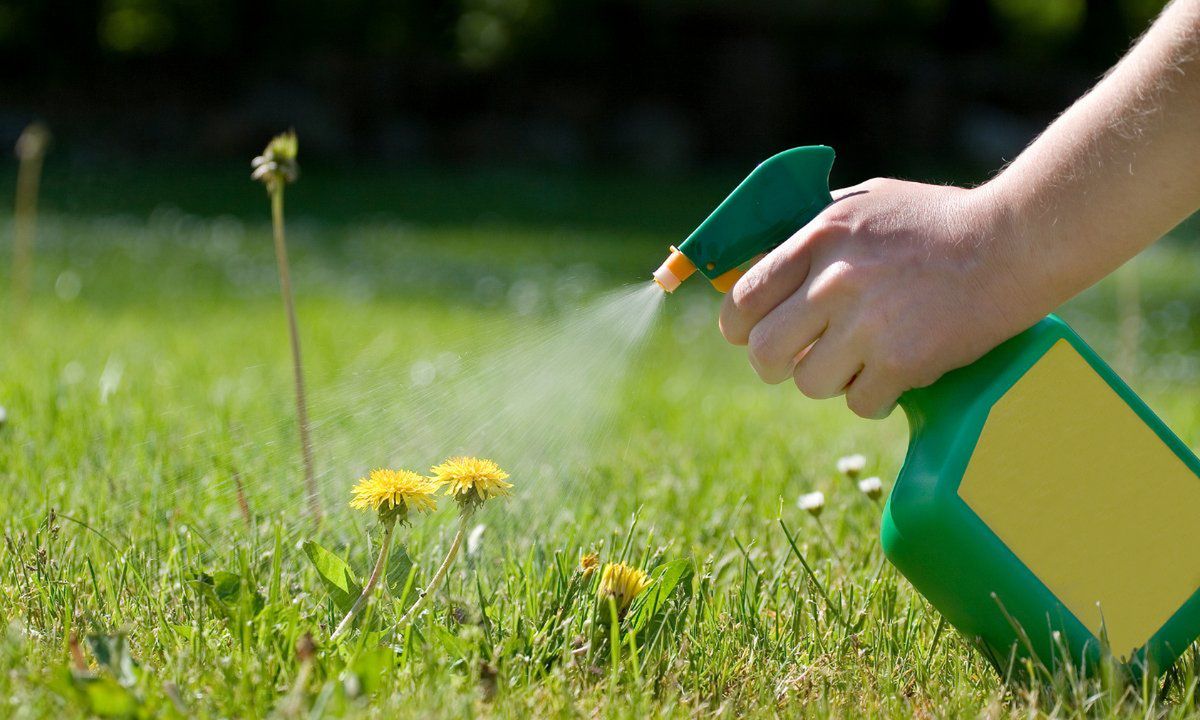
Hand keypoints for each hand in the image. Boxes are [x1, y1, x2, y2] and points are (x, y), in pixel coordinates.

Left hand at [718, 178, 1039, 418]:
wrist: (1014, 242)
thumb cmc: (937, 221)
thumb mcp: (864, 204)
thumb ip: (810, 232)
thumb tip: (755, 267)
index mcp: (818, 237)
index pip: (743, 299)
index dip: (739, 326)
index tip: (749, 334)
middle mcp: (834, 281)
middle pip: (764, 353)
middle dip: (776, 364)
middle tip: (799, 359)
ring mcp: (868, 324)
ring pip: (809, 383)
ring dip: (830, 379)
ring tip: (861, 358)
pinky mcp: (903, 362)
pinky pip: (858, 403)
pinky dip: (874, 395)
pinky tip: (896, 371)